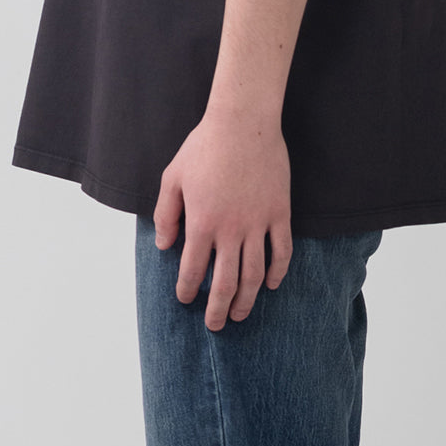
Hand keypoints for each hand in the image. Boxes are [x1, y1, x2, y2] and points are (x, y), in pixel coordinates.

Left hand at [153, 109, 292, 330]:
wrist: (243, 120)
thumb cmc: (204, 147)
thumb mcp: (173, 177)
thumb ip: (166, 214)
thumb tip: (164, 246)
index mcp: (201, 223)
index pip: (193, 270)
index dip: (188, 290)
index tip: (186, 300)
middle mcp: (230, 230)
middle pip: (225, 283)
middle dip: (218, 309)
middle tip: (215, 325)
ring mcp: (257, 223)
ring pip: (253, 275)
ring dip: (246, 300)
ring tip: (241, 315)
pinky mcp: (279, 214)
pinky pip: (281, 251)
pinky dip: (277, 272)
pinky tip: (270, 286)